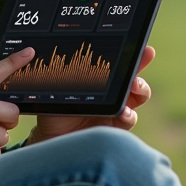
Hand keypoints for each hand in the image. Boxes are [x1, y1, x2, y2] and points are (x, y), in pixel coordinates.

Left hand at [26, 45, 155, 145]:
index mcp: (101, 78)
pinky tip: (123, 112)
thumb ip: (54, 70)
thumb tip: (39, 50)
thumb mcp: (55, 86)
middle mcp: (113, 91)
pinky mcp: (116, 126)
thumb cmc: (56, 108)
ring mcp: (117, 108)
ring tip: (135, 86)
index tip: (145, 49)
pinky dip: (129, 114)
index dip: (134, 55)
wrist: (55, 136)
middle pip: (133, 74)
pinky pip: (129, 118)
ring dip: (140, 89)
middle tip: (141, 60)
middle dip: (141, 66)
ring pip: (139, 95)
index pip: (119, 63)